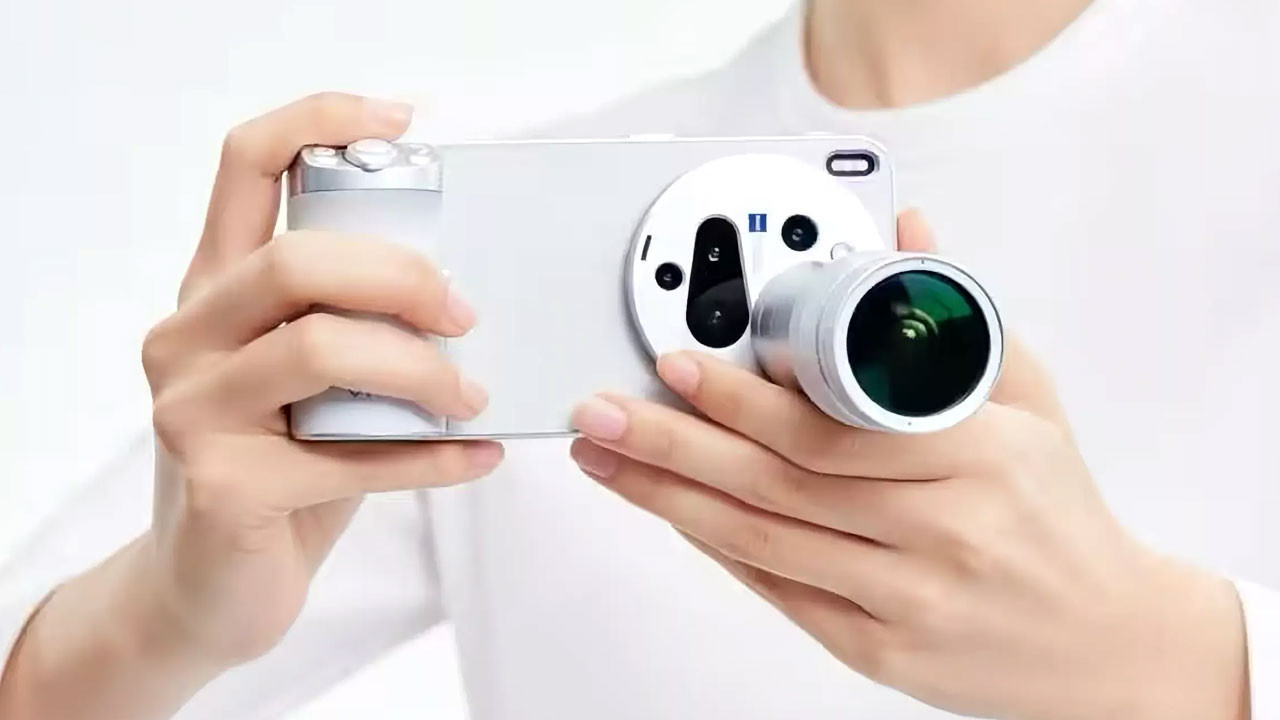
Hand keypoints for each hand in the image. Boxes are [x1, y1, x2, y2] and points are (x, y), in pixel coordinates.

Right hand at [140, 93, 502, 665]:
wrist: (214, 587)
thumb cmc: (280, 468)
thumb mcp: (310, 383)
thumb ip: (356, 326)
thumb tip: (465, 295)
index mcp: (215, 290)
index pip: (244, 166)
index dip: (319, 122)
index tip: (403, 121)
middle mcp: (188, 336)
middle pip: (295, 261)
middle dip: (401, 278)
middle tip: (463, 316)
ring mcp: (192, 411)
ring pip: (320, 352)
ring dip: (422, 374)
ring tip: (473, 400)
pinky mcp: (222, 486)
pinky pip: (350, 458)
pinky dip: (431, 458)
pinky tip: (477, 458)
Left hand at [568, 213, 1248, 719]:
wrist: (1108, 643)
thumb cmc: (1061, 514)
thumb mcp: (1031, 402)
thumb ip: (957, 316)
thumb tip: (907, 233)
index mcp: (977, 457)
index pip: (831, 427)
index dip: (742, 399)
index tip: (676, 365)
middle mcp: (939, 531)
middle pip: (777, 483)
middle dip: (671, 444)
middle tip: (600, 415)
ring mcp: (905, 597)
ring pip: (762, 540)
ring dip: (670, 497)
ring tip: (608, 462)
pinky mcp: (879, 650)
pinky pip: (780, 590)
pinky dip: (718, 547)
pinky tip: (671, 512)